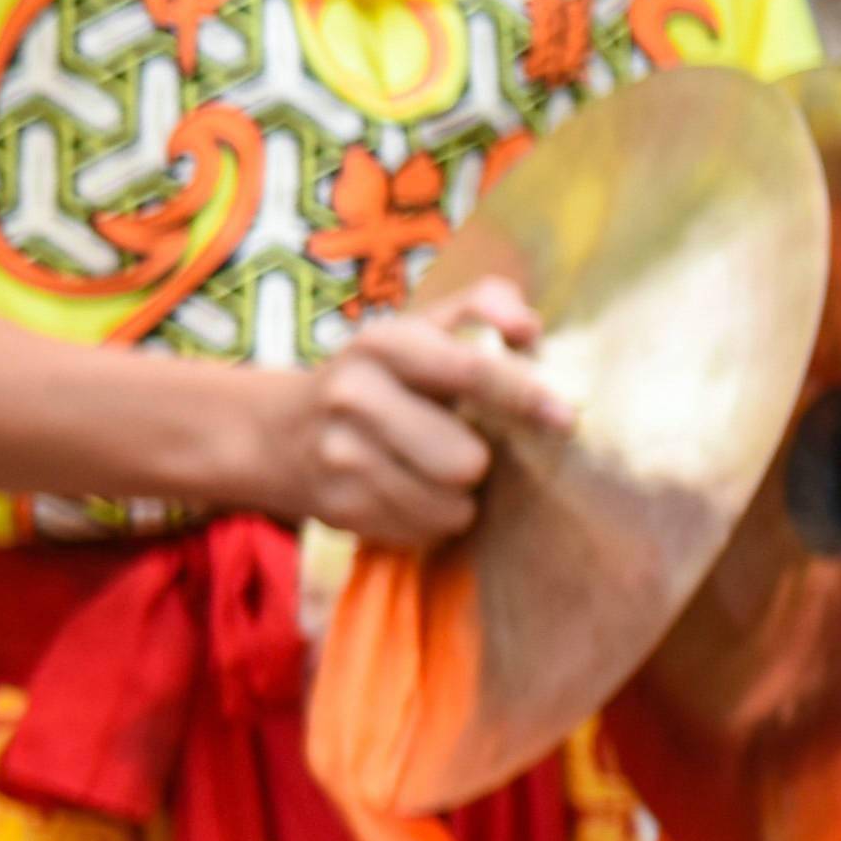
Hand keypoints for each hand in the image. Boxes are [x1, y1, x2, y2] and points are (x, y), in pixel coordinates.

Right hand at [259, 276, 572, 548]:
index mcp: (382, 344)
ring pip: (447, 506)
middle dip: (478, 462)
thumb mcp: (418, 329)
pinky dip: (428, 520)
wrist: (276, 431)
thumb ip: (480, 308)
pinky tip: (406, 493)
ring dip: (458, 498)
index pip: (468, 370)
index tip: (565, 418)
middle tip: (461, 447)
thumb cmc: (379, 377)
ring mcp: (338, 457)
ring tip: (433, 474)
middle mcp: (352, 396)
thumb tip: (527, 329)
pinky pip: (421, 532)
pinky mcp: (337, 508)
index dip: (524, 394)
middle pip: (462, 461)